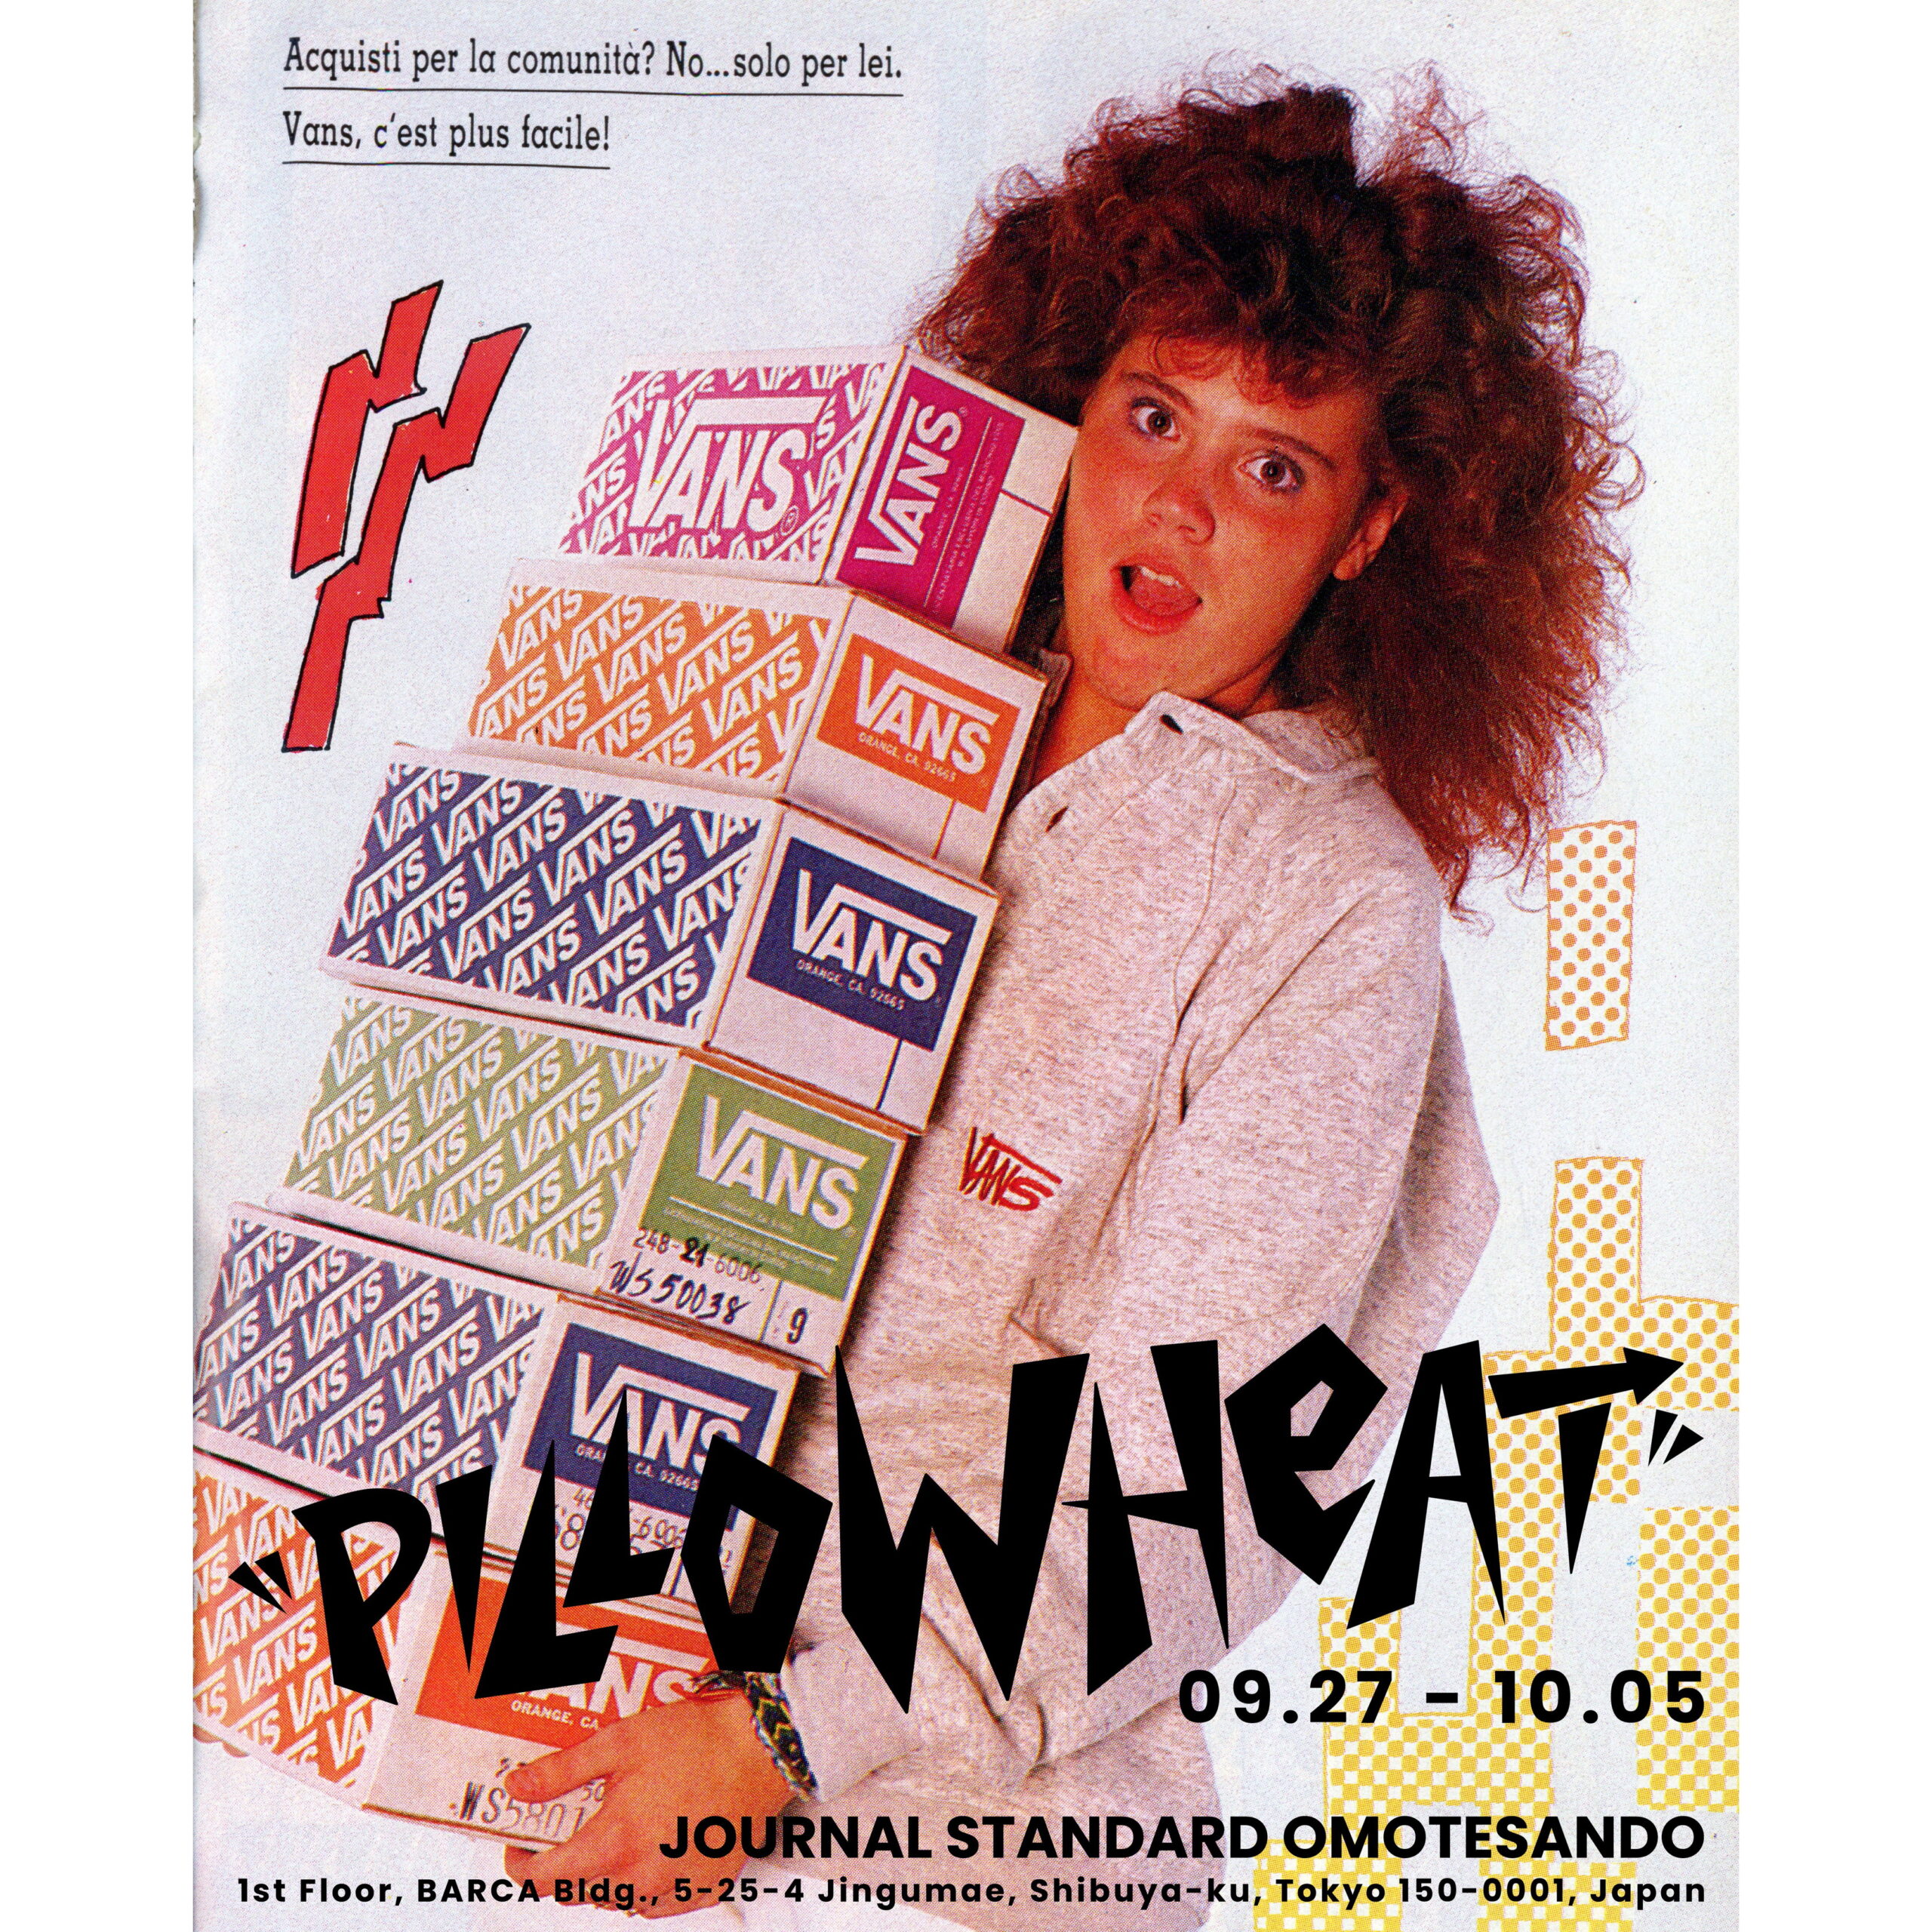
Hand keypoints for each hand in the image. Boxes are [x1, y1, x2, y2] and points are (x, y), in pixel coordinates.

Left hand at [502, 1690, 792, 1914]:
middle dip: (565, 1866)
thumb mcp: (617, 1743)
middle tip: (572, 1830)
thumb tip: (519, 1788)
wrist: (759, 1749)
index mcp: (614, 1844)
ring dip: (606, 1875)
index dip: (522, 1866)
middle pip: (580, 1892)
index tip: (520, 1850)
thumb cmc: (697, 1742)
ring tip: (617, 1832)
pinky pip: (658, 1902)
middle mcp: (641, 1878)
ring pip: (619, 1899)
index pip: (547, 1880)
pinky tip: (652, 1848)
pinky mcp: (703, 1889)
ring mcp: (674, 1889)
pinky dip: (645, 1884)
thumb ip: (561, 1772)